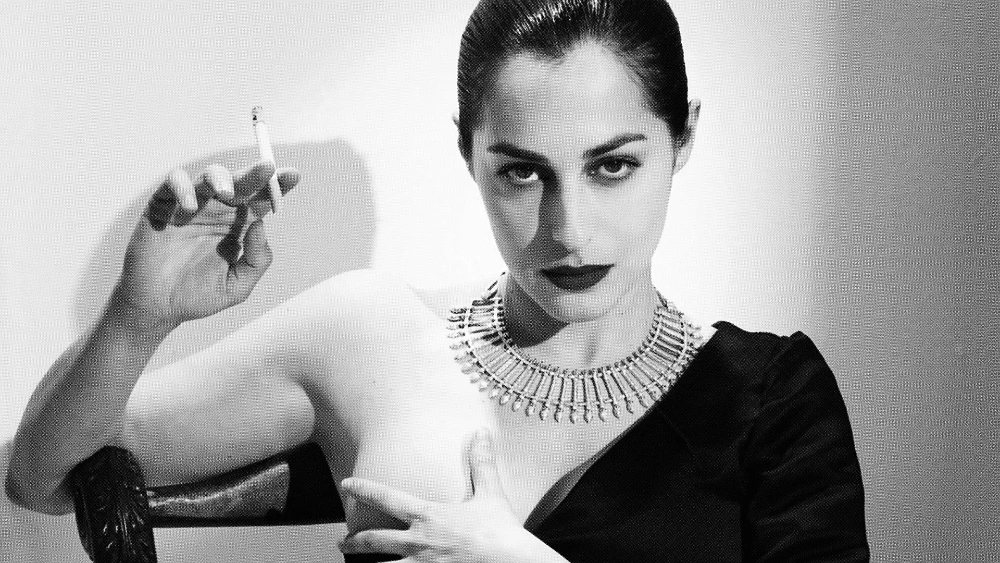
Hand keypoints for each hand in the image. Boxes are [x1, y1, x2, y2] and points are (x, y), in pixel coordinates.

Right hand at [110, 161, 298, 327]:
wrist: (158, 307)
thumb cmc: (199, 295)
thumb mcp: (238, 285)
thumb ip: (256, 259)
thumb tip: (261, 225)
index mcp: (239, 225)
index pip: (262, 200)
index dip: (277, 186)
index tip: (293, 175)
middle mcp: (218, 210)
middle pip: (240, 183)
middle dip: (255, 174)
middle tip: (267, 168)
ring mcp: (191, 205)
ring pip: (208, 176)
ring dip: (220, 178)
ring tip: (227, 192)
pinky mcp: (163, 205)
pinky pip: (173, 183)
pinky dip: (183, 188)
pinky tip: (190, 206)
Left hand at [339, 429, 541, 562]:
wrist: (509, 561)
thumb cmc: (499, 531)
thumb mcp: (489, 493)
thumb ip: (481, 464)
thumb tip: (481, 433)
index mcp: (428, 516)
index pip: (387, 498)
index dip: (364, 489)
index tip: (346, 485)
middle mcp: (417, 542)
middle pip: (374, 541)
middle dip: (354, 542)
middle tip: (341, 542)